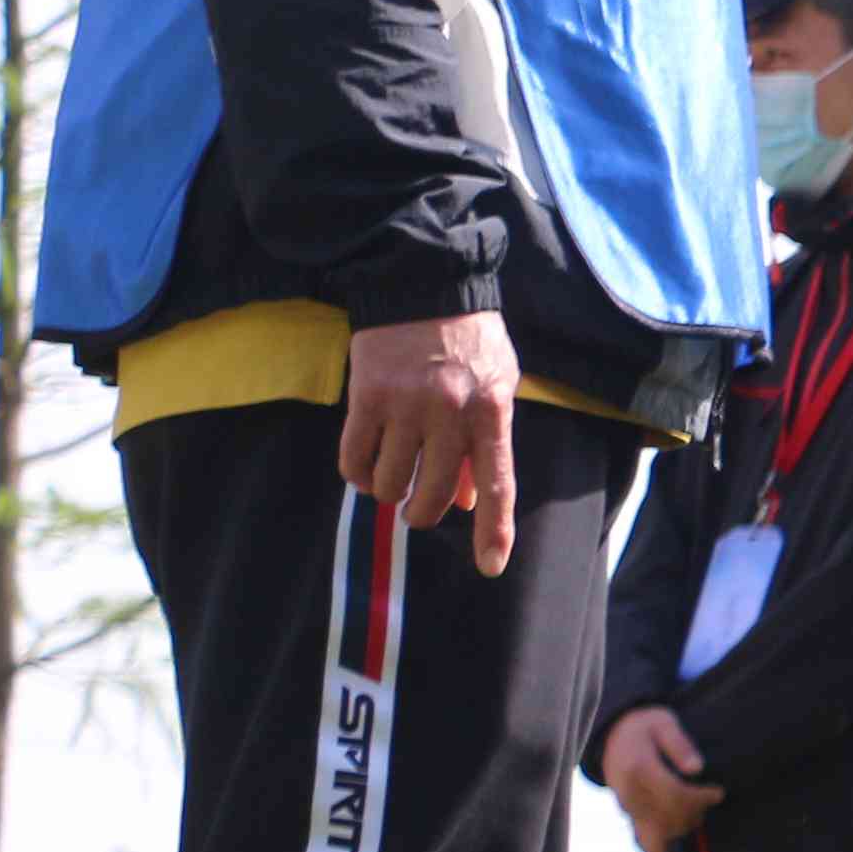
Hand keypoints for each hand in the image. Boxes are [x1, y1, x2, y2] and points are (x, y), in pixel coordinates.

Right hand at [342, 309, 523, 575]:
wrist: (424, 284)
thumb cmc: (468, 340)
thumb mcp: (496, 384)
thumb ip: (485, 442)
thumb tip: (471, 499)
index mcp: (492, 410)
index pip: (499, 483)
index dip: (493, 530)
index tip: (491, 567)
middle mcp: (450, 413)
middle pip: (432, 497)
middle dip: (422, 512)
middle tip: (417, 503)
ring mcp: (406, 406)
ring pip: (389, 486)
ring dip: (388, 490)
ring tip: (394, 468)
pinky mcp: (365, 399)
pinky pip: (353, 463)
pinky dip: (358, 475)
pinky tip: (366, 462)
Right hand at [598, 705, 720, 851]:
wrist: (613, 735)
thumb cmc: (644, 725)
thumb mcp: (662, 722)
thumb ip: (679, 743)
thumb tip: (697, 768)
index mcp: (637, 769)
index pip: (672, 793)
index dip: (699, 797)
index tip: (718, 793)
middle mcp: (630, 795)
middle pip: (668, 817)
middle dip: (696, 812)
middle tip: (714, 797)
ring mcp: (628, 810)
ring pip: (658, 836)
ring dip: (685, 829)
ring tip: (701, 816)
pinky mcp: (631, 817)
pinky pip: (645, 844)